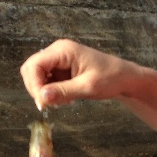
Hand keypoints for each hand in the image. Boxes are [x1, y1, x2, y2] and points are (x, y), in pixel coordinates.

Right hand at [20, 39, 135, 110]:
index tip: (43, 103)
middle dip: (37, 88)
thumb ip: (64, 92)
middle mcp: (57, 51)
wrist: (125, 78)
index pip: (34, 65)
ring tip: (63, 101)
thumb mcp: (88, 87)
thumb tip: (41, 98)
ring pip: (37, 76)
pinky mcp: (61, 68)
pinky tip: (66, 98)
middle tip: (50, 105)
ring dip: (45, 91)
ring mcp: (59, 59)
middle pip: (31, 69)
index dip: (34, 85)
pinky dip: (52, 91)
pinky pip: (47, 80)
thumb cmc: (111, 78)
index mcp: (63, 50)